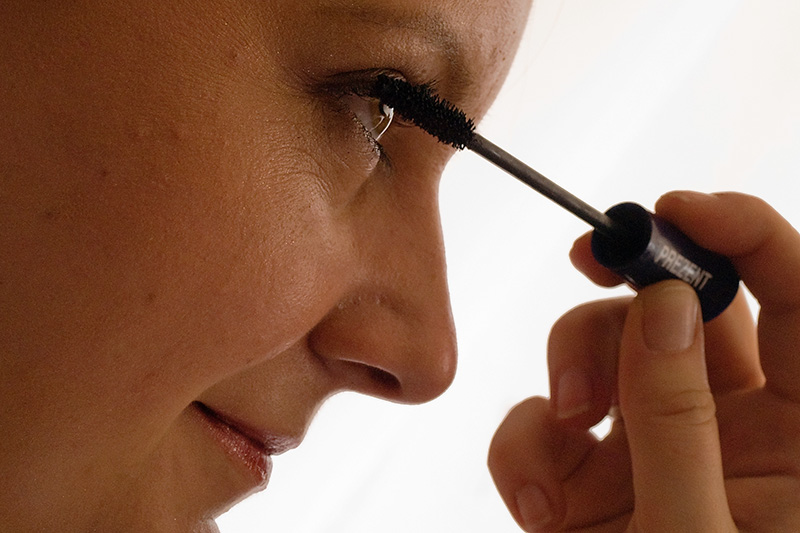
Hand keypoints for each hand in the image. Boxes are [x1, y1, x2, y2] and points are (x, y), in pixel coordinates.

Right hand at [488, 192, 799, 531]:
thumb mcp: (695, 530)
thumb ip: (679, 422)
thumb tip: (664, 307)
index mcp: (791, 441)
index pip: (798, 303)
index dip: (748, 236)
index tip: (676, 208)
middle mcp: (720, 429)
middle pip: (677, 307)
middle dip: (629, 280)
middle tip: (593, 258)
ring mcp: (643, 447)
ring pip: (601, 349)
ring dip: (570, 364)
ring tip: (564, 422)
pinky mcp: (580, 474)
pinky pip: (538, 424)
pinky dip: (522, 449)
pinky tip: (540, 507)